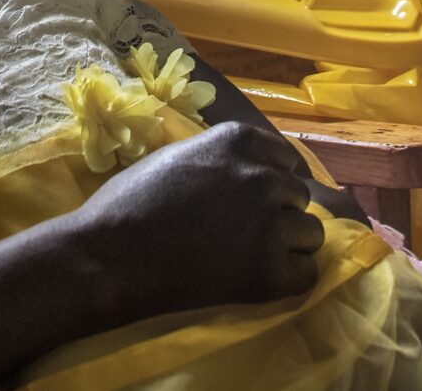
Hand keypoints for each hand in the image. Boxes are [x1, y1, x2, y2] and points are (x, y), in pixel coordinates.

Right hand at [67, 122, 324, 322]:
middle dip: (279, 213)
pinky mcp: (271, 272)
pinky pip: (306, 274)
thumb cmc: (129, 202)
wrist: (110, 255)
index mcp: (238, 140)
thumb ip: (221, 159)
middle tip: (243, 233)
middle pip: (299, 195)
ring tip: (250, 257)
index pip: (286, 159)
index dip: (272, 182)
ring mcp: (270, 224)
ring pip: (311, 234)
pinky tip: (256, 281)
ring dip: (288, 246)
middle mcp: (263, 176)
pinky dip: (287, 281)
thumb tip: (249, 172)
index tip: (253, 201)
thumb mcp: (179, 156)